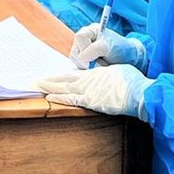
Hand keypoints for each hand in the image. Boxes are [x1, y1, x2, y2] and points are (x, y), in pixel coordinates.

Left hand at [37, 65, 152, 118]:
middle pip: (63, 80)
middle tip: (35, 80)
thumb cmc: (131, 81)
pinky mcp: (89, 102)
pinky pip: (70, 99)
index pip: (72, 74)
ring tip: (37, 86)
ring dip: (49, 88)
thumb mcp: (117, 71)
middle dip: (49, 81)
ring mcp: (87, 91)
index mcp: (94, 73)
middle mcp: (87, 81)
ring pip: (63, 89)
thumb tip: (103, 76)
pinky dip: (58, 98)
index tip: (50, 76)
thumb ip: (105, 75)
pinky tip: (49, 98)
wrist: (138, 92)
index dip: (60, 76)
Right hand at [70, 25, 146, 70]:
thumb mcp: (108, 47)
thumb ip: (94, 50)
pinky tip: (99, 66)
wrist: (129, 58)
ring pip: (76, 60)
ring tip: (102, 63)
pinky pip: (80, 66)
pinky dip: (89, 69)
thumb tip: (81, 58)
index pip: (79, 37)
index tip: (97, 55)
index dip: (86, 47)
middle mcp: (83, 40)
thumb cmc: (120, 48)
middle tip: (102, 61)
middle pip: (75, 50)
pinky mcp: (84, 61)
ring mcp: (82, 50)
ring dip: (89, 65)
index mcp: (89, 31)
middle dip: (88, 60)